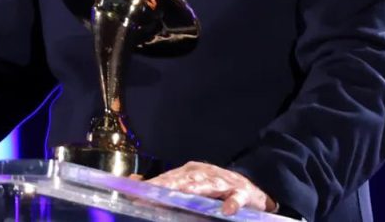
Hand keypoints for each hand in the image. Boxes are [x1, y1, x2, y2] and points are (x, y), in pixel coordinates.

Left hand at [147, 161, 276, 215]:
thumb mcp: (189, 187)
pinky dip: (232, 203)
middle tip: (153, 192)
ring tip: (183, 193)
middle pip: (184, 179)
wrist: (251, 190)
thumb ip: (165, 187)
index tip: (136, 193)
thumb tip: (134, 181)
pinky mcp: (242, 192)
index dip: (153, 186)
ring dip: (196, 188)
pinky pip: (236, 197)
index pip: (168, 178)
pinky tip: (227, 210)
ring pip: (208, 185)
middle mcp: (204, 173)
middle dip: (167, 185)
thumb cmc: (215, 191)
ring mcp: (223, 181)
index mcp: (190, 173)